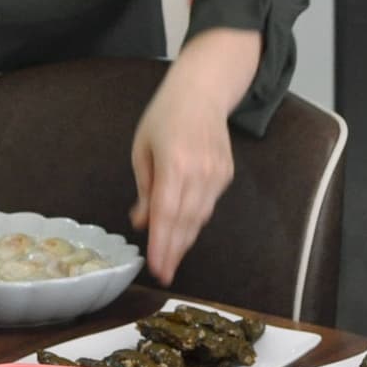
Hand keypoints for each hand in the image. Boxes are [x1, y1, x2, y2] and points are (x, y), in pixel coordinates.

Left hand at [129, 28, 260, 282]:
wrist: (202, 93)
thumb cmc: (165, 117)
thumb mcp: (142, 149)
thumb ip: (144, 188)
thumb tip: (141, 222)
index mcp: (174, 163)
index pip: (166, 213)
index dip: (161, 243)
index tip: (156, 267)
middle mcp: (199, 171)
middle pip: (186, 222)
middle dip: (173, 251)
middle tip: (163, 274)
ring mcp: (216, 174)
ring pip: (200, 218)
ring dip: (185, 241)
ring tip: (171, 260)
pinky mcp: (226, 175)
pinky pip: (208, 206)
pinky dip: (195, 221)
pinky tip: (184, 232)